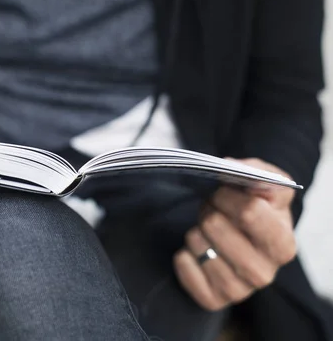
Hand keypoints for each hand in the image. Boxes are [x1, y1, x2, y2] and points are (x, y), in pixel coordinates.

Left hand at [174, 158, 296, 310]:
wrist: (244, 235)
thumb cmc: (256, 207)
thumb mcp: (265, 183)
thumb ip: (255, 171)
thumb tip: (230, 166)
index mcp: (283, 245)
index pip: (249, 212)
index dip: (227, 195)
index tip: (223, 191)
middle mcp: (264, 273)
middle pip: (216, 226)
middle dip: (209, 210)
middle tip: (214, 211)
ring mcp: (239, 290)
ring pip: (197, 243)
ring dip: (196, 230)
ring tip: (208, 231)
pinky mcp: (213, 299)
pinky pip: (183, 266)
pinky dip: (184, 253)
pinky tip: (197, 250)